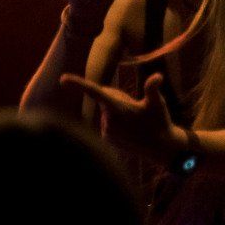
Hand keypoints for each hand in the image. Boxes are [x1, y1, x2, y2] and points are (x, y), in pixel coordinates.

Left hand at [61, 71, 186, 161]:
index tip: (63, 78)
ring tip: (137, 121)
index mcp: (117, 109)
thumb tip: (157, 76)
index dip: (79, 84)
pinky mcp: (107, 139)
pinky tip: (132, 129)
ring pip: (108, 111)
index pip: (95, 92)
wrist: (161, 148)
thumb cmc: (160, 122)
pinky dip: (118, 121)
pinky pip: (109, 122)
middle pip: (107, 98)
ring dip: (119, 110)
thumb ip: (152, 88)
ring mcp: (106, 131)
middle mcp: (107, 121)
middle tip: (138, 107)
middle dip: (119, 97)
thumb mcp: (158, 103)